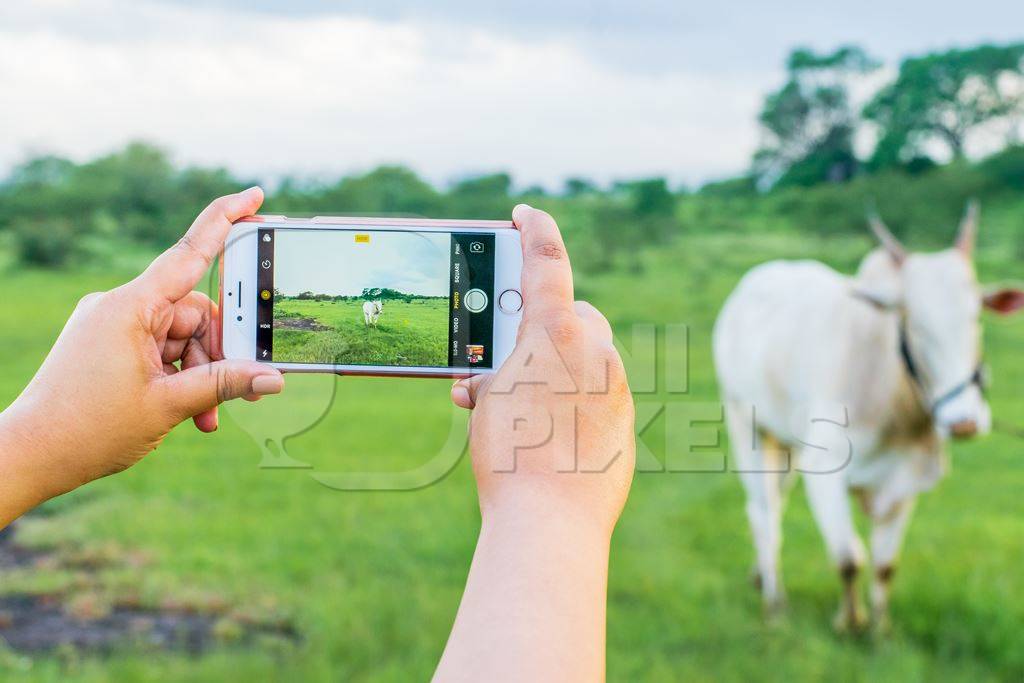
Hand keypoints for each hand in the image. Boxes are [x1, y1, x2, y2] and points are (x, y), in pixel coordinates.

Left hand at [0, 188, 283, 525]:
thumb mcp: (169, 404)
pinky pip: (160, 349)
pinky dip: (179, 375)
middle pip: (195, 312)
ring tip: (207, 415)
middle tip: (242, 387)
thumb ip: (224, 384)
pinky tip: (189, 410)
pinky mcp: (108, 344)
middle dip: (220, 351)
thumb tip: (272, 377)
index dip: (226, 220)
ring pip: (182, 336)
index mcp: (130, 307)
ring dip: (202, 373)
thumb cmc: (88, 429)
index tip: (255, 195)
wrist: (31, 454)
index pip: (189, 253)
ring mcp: (113, 325)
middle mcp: (119, 307)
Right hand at [436, 205, 634, 681]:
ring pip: (587, 359)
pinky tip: (549, 435)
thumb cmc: (509, 456)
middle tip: (508, 360)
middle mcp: (595, 351)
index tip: (526, 214)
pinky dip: (575, 403)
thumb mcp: (486, 402)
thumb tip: (496, 385)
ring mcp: (617, 386)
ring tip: (519, 410)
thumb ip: (498, 376)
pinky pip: (600, 394)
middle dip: (542, 331)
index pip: (547, 262)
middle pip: (573, 317)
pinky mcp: (626, 420)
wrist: (551, 521)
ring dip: (555, 372)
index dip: (536, 230)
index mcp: (555, 333)